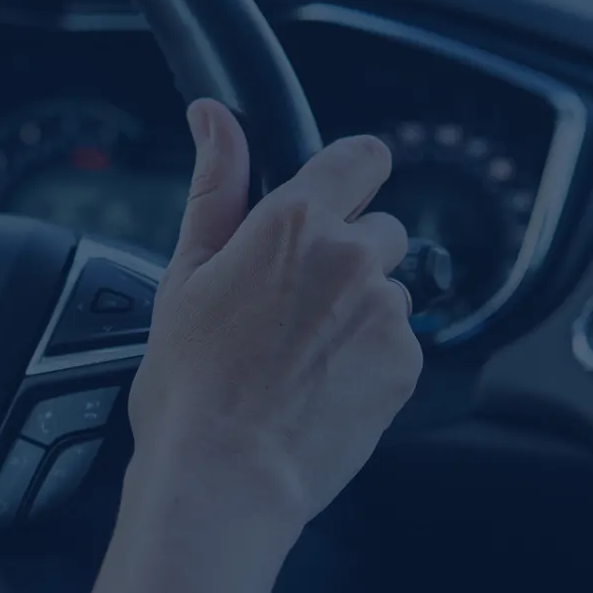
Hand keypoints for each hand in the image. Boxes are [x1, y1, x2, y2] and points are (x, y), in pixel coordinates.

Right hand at [127, 100, 422, 530]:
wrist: (225, 475)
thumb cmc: (191, 385)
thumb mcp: (186, 272)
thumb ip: (216, 184)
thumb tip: (214, 116)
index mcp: (295, 222)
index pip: (361, 157)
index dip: (349, 174)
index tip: (335, 198)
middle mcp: (352, 256)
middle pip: (378, 229)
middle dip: (345, 256)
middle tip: (289, 305)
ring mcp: (386, 312)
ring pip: (388, 289)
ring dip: (357, 310)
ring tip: (300, 355)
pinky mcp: (406, 363)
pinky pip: (398, 342)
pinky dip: (368, 358)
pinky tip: (320, 385)